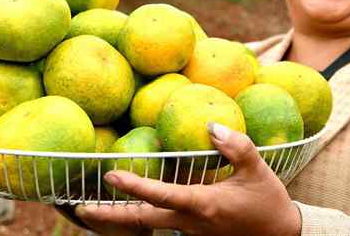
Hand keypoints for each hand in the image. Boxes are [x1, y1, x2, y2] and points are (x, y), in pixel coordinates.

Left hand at [74, 122, 301, 235]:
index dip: (135, 187)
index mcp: (203, 205)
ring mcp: (190, 233)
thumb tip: (210, 125)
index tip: (110, 175)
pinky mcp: (194, 235)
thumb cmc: (269, 202)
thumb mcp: (257, 169)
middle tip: (80, 207)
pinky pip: (161, 227)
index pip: (161, 196)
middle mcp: (190, 223)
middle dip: (109, 217)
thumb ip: (235, 145)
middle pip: (141, 222)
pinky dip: (140, 219)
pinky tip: (127, 210)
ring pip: (148, 227)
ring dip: (121, 219)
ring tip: (93, 209)